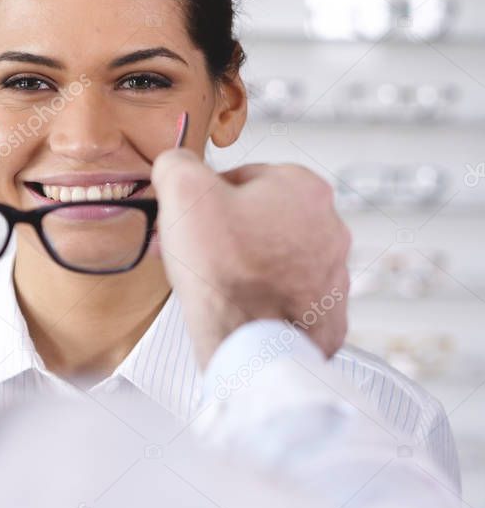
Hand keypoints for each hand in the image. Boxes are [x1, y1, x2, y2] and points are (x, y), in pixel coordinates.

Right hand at [150, 149, 350, 367]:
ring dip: (243, 265)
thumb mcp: (183, 191)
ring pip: (273, 258)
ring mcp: (332, 274)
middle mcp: (329, 227)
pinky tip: (237, 306)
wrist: (250, 344)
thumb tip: (175, 163)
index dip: (205, 200)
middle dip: (224, 233)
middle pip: (259, 219)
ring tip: (213, 283)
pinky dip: (261, 300)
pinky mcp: (327, 314)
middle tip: (195, 253)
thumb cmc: (225, 271)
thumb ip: (177, 162)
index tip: (189, 220)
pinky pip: (286, 296)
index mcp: (303, 187)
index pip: (241, 178)